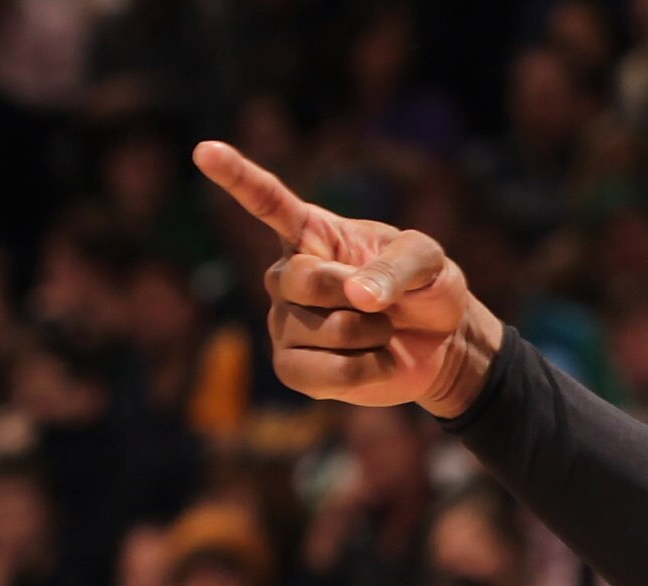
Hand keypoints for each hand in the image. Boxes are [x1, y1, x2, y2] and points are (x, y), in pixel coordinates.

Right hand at [197, 141, 503, 416]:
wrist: (441, 345)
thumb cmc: (427, 289)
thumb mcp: (429, 262)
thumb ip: (398, 267)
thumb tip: (358, 295)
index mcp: (312, 233)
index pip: (268, 202)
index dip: (237, 177)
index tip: (205, 150)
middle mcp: (287, 274)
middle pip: (302, 280)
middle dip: (353, 295)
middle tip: (384, 302)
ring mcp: (284, 322)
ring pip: (319, 331)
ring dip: (370, 335)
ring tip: (382, 330)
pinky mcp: (293, 368)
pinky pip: (320, 373)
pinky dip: (363, 371)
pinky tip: (376, 362)